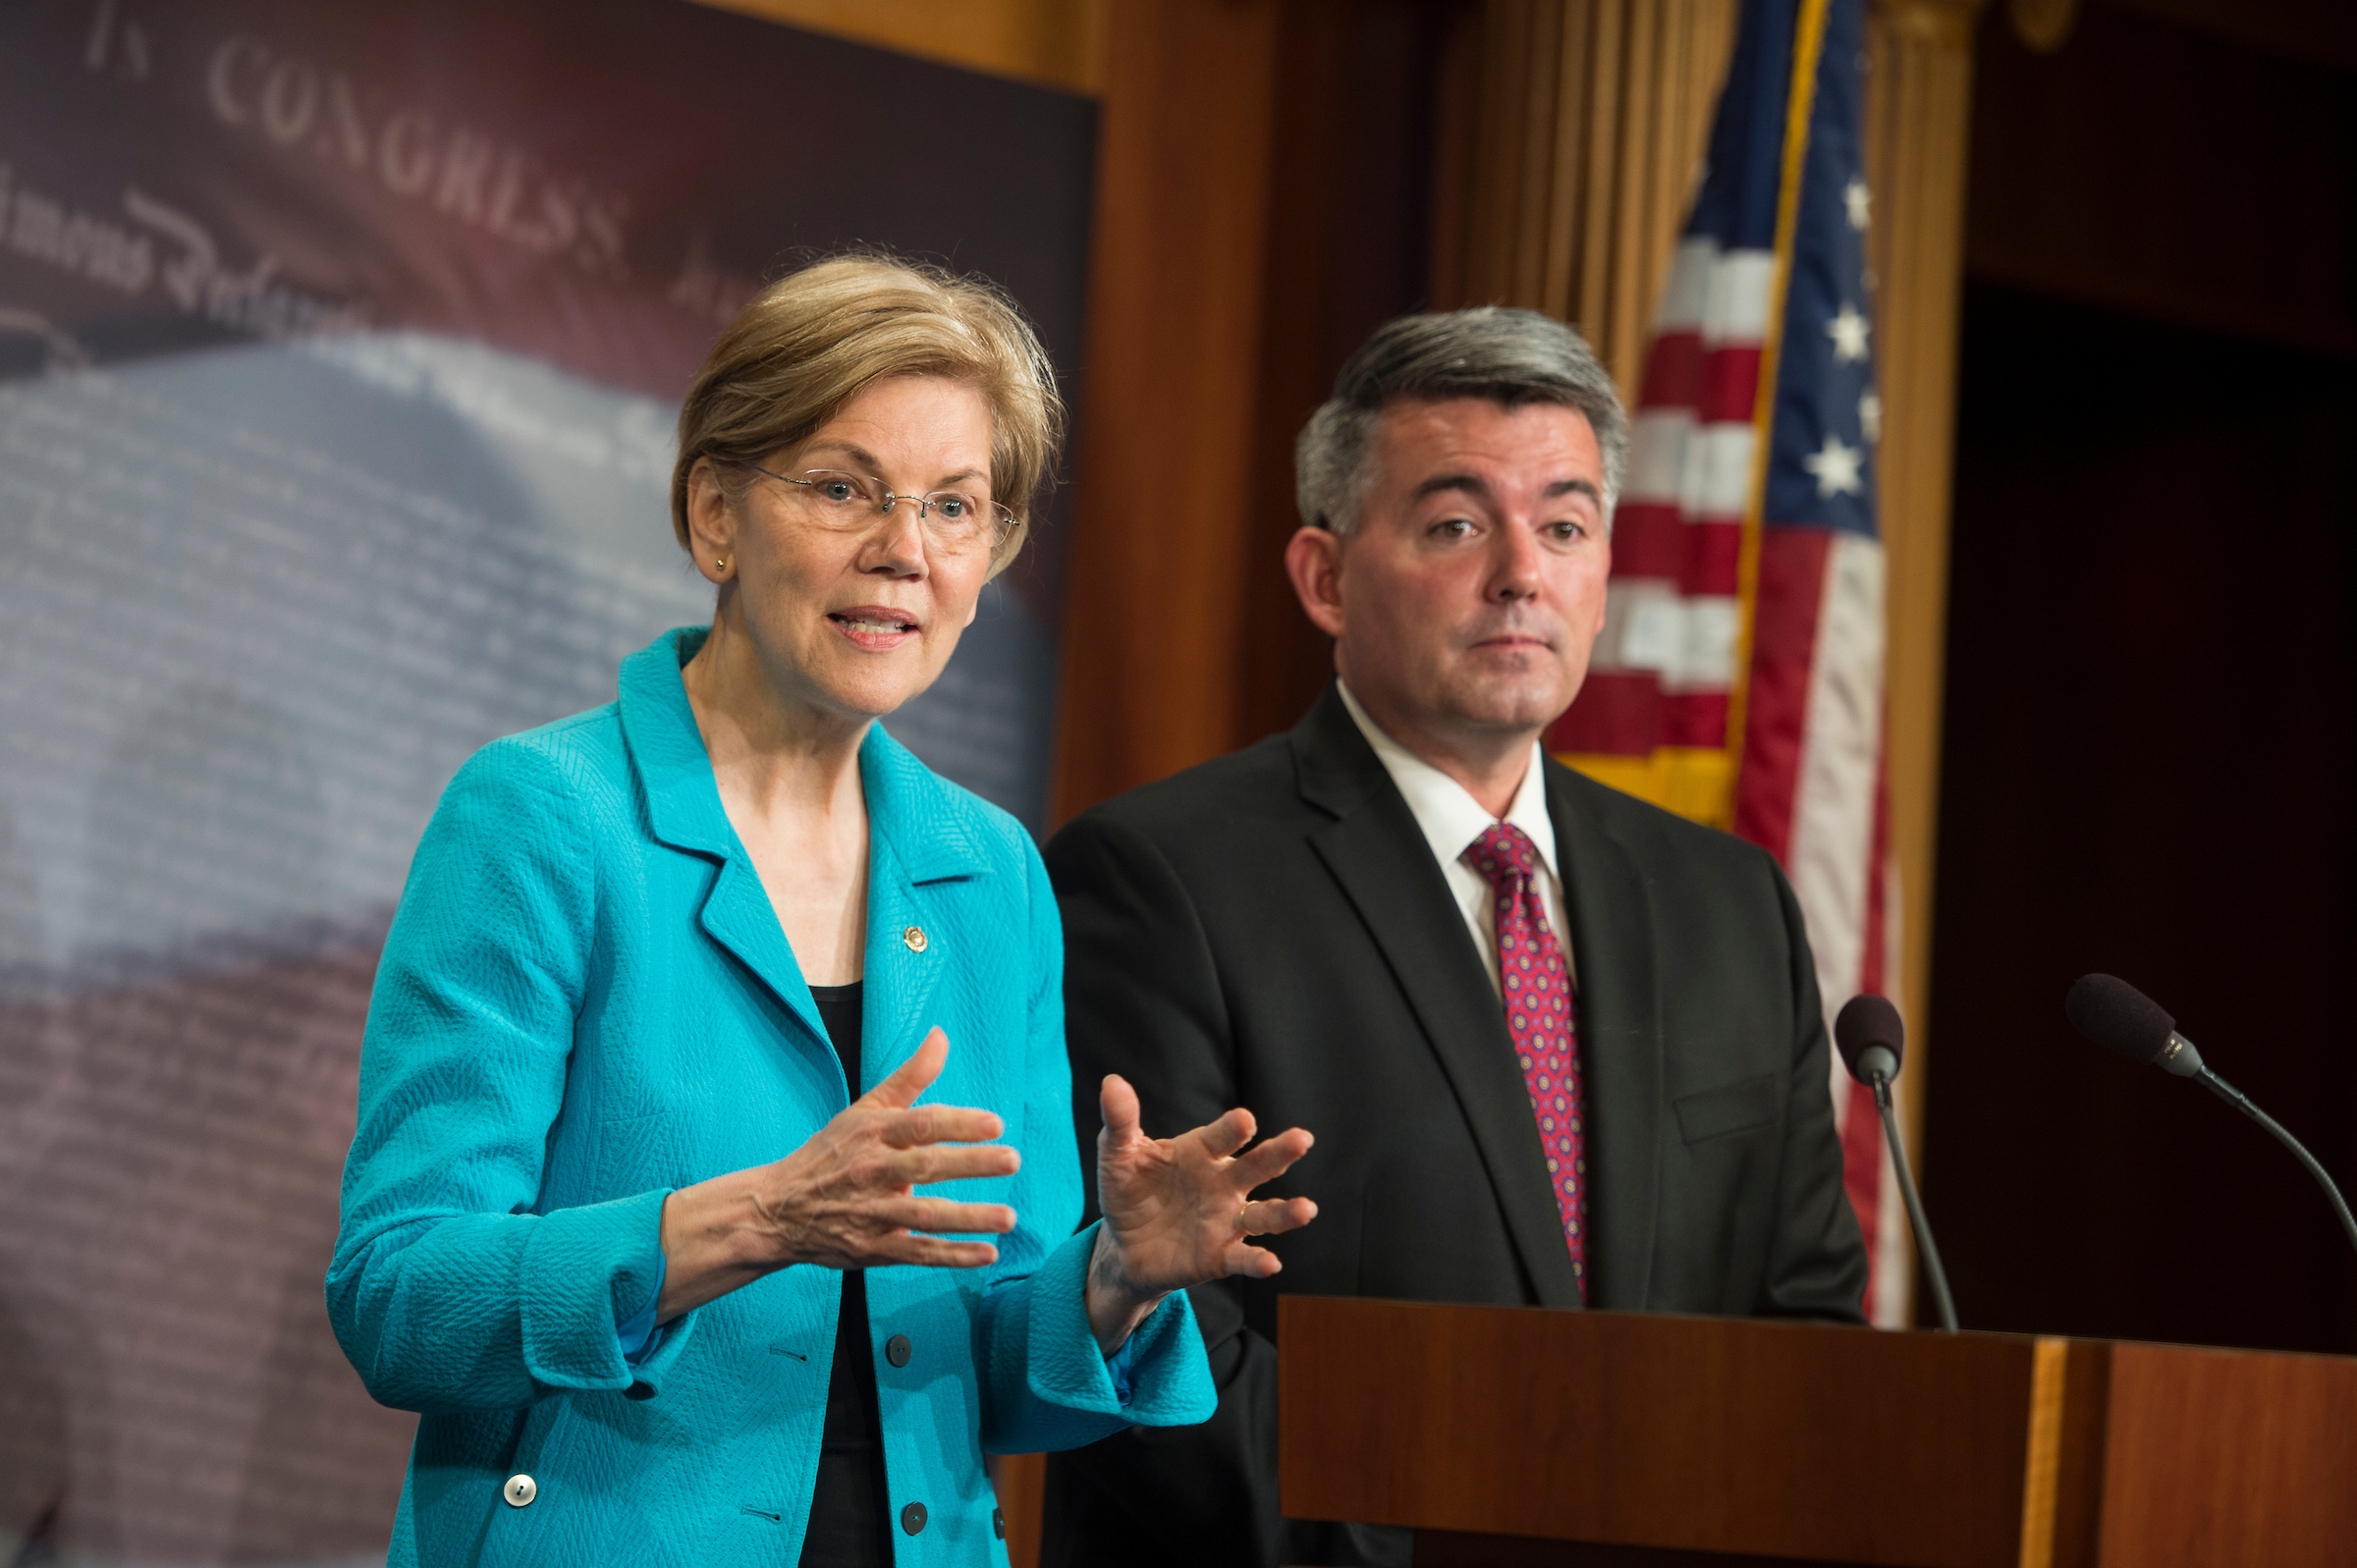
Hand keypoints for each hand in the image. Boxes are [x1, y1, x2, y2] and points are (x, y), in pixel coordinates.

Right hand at [656, 1028, 1016, 1320]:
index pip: (920, 1124)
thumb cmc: (831, 1153)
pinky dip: (954, 1256)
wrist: (777, 1208)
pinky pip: (918, 1253)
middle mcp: (872, 1172)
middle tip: (1012, 1160)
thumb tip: (941, 1035)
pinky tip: (988, 1254)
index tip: (995, 1123)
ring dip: (969, 1218)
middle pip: (926, 1167)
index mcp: (873, 1133)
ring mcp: (872, 1213)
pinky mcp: (873, 1248)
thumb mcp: (865, 1109)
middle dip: (971, 1164)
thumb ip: (910, 1076)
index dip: (958, 1123)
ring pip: (926, 1216)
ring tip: (1008, 1217)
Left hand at [1085, 1074, 1316, 1351]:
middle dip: (1279, 1153)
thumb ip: (1120, 1122)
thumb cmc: (1129, 1190)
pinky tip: (1271, 1263)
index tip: (1244, 1120)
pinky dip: (1258, 1261)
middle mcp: (1223, 1183)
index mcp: (1201, 1152)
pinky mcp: (1219, 1256)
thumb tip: (1112, 1083)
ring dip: (1285, 1213)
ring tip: (1307, 1209)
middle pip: (1256, 1166)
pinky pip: (1243, 1258)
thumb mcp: (1118, 1156)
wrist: (1123, 1245)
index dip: (1233, 1129)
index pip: (1222, 1137)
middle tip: (1301, 1139)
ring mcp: (1225, 1220)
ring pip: (1262, 1215)